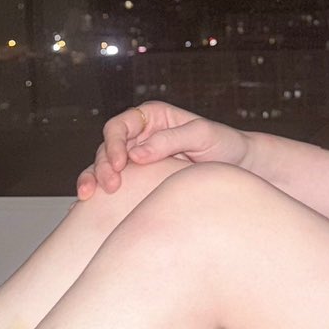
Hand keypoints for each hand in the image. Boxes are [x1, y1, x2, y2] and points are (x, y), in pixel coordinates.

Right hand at [76, 99, 250, 198]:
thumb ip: (171, 140)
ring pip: (104, 168)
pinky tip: (87, 211)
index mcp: (152, 117)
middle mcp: (140, 136)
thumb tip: (137, 154)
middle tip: (108, 188)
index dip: (114, 144)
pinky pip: (115, 187)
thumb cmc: (225, 145)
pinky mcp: (140, 181)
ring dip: (93, 180)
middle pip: (107, 148)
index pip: (120, 126)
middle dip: (101, 166)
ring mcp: (138, 159)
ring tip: (88, 199)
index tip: (119, 165)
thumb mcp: (203, 136)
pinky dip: (100, 197)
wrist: (241, 167)